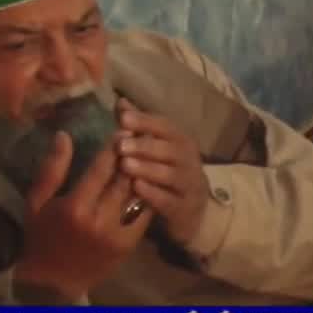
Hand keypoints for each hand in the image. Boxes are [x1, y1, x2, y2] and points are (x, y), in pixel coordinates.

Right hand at [13, 132, 152, 299]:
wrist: (54, 280)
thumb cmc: (42, 235)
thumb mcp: (38, 201)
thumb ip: (53, 168)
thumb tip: (64, 135)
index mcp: (75, 206)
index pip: (102, 168)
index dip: (115, 146)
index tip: (123, 129)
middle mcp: (99, 218)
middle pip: (124, 178)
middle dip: (133, 156)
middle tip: (142, 138)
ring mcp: (117, 232)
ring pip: (138, 194)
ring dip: (144, 173)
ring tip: (149, 156)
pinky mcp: (129, 243)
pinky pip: (143, 213)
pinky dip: (146, 196)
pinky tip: (150, 182)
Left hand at [116, 99, 209, 245]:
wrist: (192, 209)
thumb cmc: (168, 172)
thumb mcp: (156, 148)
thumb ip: (139, 127)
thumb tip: (120, 102)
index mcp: (182, 142)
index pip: (167, 127)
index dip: (146, 121)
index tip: (123, 118)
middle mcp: (190, 161)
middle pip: (171, 150)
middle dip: (145, 146)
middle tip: (121, 145)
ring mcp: (190, 185)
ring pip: (171, 175)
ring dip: (148, 168)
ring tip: (125, 165)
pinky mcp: (186, 209)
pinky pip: (170, 200)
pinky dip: (154, 193)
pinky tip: (137, 188)